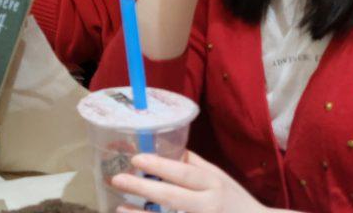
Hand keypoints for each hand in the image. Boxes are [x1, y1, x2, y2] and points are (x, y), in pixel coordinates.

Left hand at [113, 151, 279, 212]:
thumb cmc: (234, 201)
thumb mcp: (220, 178)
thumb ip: (194, 165)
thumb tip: (165, 146)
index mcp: (214, 185)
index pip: (185, 174)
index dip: (160, 166)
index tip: (136, 159)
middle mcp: (209, 206)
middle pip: (172, 197)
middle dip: (143, 188)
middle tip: (118, 179)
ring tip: (119, 209)